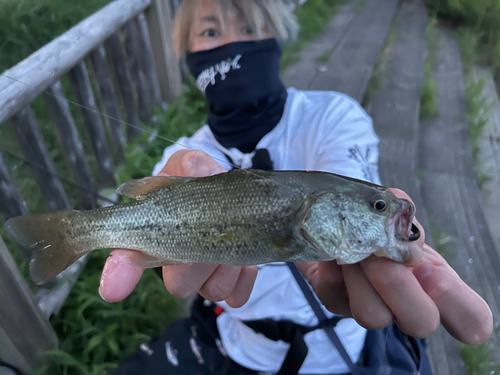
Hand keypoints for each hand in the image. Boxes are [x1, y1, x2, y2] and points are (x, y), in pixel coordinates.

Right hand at [99, 150, 257, 307]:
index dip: (119, 273)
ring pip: (211, 291)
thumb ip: (189, 163)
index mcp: (155, 232)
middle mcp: (175, 262)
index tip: (113, 288)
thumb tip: (196, 168)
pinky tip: (246, 262)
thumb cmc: (199, 186)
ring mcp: (203, 277)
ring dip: (227, 265)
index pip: (127, 257)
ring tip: (235, 237)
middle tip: (213, 232)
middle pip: (177, 283)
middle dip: (198, 260)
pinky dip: (243, 279)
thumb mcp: (190, 166)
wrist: (231, 198)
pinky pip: (236, 296)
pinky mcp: (231, 283)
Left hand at [296, 189, 492, 344]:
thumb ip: (402, 212)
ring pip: (373, 317)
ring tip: (353, 248)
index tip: (433, 274)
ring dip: (361, 274)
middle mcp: (405, 306)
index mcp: (435, 285)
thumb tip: (396, 228)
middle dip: (398, 285)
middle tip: (381, 256)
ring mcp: (369, 308)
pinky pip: (333, 294)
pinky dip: (332, 265)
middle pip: (421, 323)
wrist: (335, 220)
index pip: (471, 320)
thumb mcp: (397, 214)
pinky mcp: (335, 302)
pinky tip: (332, 250)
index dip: (460, 308)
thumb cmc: (377, 221)